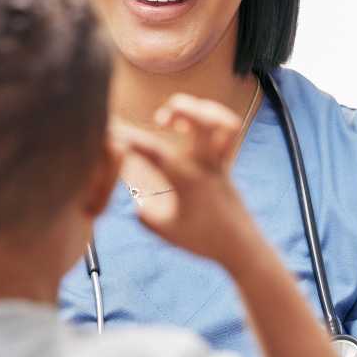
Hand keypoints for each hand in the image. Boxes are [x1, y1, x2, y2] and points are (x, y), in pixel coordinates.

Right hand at [119, 93, 256, 266]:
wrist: (243, 248)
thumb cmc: (204, 242)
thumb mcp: (166, 232)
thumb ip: (145, 215)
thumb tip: (136, 200)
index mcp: (187, 180)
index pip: (154, 152)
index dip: (131, 139)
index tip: (113, 132)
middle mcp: (206, 165)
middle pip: (203, 121)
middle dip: (179, 107)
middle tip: (160, 119)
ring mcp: (221, 163)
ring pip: (224, 122)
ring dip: (201, 109)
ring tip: (179, 118)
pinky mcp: (227, 166)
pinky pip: (228, 133)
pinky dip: (212, 120)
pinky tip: (191, 130)